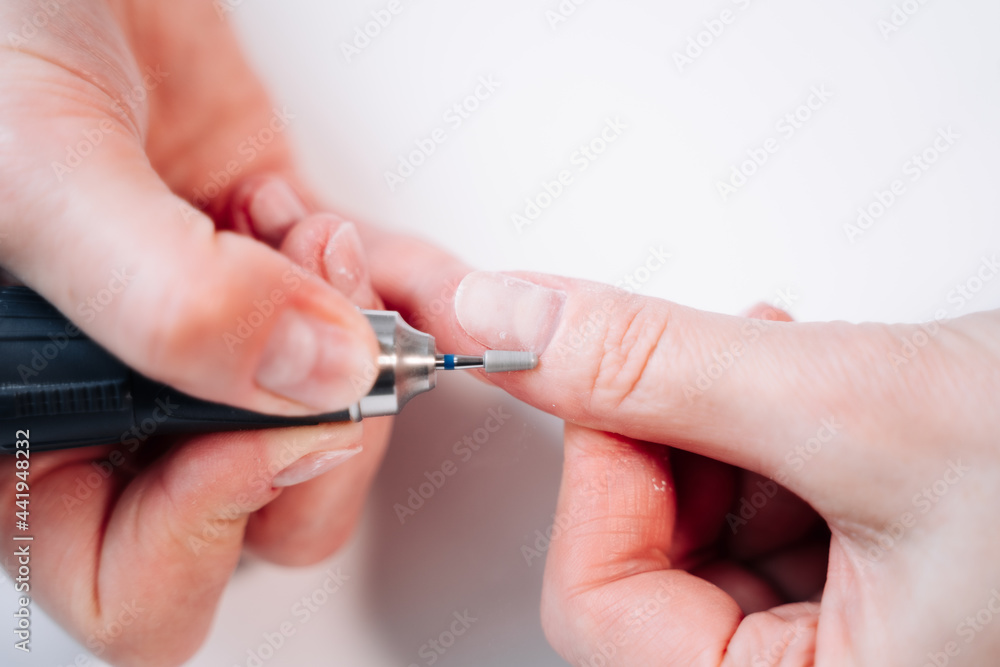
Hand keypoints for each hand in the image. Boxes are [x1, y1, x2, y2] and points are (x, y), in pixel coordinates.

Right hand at [1, 2, 390, 663]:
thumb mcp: (39, 177)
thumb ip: (173, 304)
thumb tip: (313, 385)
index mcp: (26, 420)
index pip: (126, 576)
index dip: (204, 528)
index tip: (256, 431)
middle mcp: (121, 393)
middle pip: (257, 509)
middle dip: (319, 435)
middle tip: (327, 348)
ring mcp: (209, 330)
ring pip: (329, 426)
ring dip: (362, 351)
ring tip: (319, 248)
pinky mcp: (269, 258)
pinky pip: (360, 315)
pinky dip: (398, 291)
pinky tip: (383, 259)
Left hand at [362, 232, 999, 665]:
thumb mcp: (861, 411)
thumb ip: (658, 366)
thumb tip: (513, 319)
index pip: (600, 610)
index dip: (596, 474)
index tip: (610, 377)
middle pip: (643, 569)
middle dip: (663, 445)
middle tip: (710, 360)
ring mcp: (847, 640)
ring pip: (698, 532)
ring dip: (716, 431)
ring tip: (794, 371)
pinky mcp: (865, 582)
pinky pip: (759, 515)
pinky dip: (760, 439)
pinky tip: (811, 393)